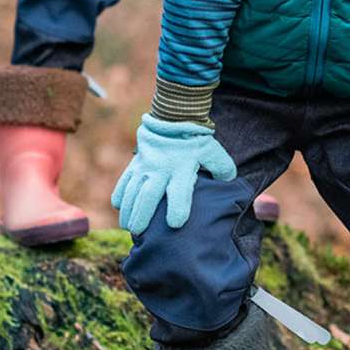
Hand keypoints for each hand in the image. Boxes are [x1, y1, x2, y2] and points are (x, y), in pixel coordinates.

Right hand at [111, 114, 236, 234]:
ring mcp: (145, 166)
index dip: (178, 208)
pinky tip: (119, 207)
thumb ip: (222, 166)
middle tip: (139, 232)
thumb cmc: (194, 138)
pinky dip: (120, 194)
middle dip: (142, 215)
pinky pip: (123, 180)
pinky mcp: (135, 163)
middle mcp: (161, 168)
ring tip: (128, 226)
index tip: (175, 224)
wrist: (172, 117)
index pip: (179, 191)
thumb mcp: (211, 150)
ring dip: (128, 210)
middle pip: (148, 195)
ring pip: (132, 190)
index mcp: (181, 168)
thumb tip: (230, 181)